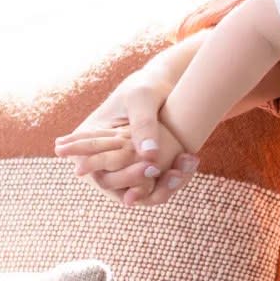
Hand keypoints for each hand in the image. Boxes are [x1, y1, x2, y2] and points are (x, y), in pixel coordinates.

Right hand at [53, 43, 200, 205]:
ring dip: (165, 187)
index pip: (100, 174)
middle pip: (120, 190)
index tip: (152, 168)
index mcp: (89, 144)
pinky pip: (155, 188)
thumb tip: (149, 157)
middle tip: (175, 172)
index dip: (125, 178)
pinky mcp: (142, 171)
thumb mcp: (141, 98)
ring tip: (187, 163)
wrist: (166, 87)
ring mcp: (122, 168)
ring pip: (140, 194)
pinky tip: (190, 161)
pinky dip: (173, 180)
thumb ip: (143, 124)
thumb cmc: (147, 86)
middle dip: (148, 186)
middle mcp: (101, 162)